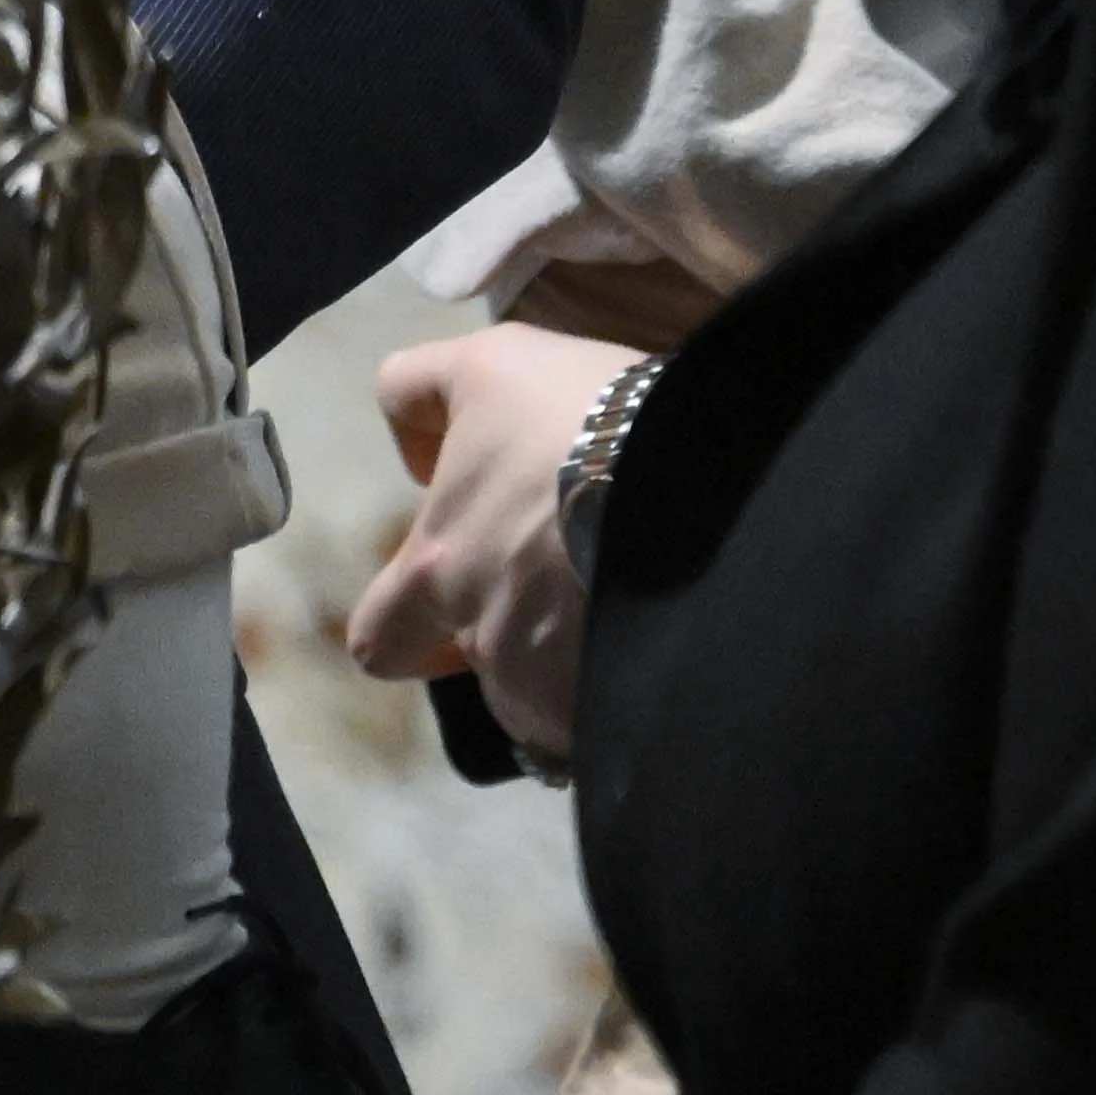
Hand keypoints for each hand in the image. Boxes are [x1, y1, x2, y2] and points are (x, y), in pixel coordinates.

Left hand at [343, 322, 650, 762]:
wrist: (715, 472)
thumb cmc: (584, 413)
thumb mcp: (487, 364)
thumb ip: (418, 392)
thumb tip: (412, 454)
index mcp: (439, 573)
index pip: (380, 642)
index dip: (409, 628)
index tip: (459, 590)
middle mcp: (494, 646)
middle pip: (490, 684)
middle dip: (519, 660)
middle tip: (569, 606)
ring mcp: (570, 689)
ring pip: (561, 708)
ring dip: (586, 676)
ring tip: (641, 617)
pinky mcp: (640, 712)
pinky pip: (624, 729)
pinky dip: (643, 702)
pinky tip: (680, 652)